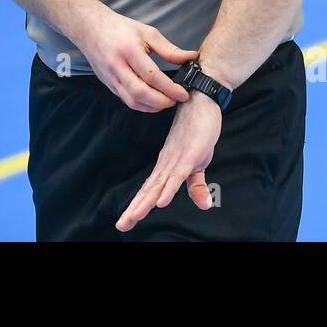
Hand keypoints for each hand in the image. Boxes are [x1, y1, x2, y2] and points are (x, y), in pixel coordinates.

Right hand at [73, 9, 197, 111]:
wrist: (91, 29)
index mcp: (129, 51)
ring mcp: (110, 78)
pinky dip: (141, 105)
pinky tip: (153, 102)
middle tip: (176, 100)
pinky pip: (126, 100)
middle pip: (140, 93)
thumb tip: (191, 57)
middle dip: (162, 102)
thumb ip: (169, 49)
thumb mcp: (147, 33)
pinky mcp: (108, 84)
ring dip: (152, 106)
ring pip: (132, 101)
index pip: (152, 76)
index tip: (183, 94)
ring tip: (167, 102)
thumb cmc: (120, 28)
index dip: (170, 88)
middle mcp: (117, 66)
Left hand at [116, 92, 222, 231]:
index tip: (124, 222)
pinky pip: (178, 175)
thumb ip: (197, 185)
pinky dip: (169, 189)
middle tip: (121, 225)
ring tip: (134, 218)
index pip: (149, 191)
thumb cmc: (197, 132)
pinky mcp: (191, 154)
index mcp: (166, 167)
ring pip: (159, 185)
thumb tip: (205, 205)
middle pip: (149, 191)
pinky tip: (161, 201)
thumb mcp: (199, 163)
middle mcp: (167, 164)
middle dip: (136, 209)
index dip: (137, 206)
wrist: (200, 101)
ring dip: (146, 202)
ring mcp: (177, 159)